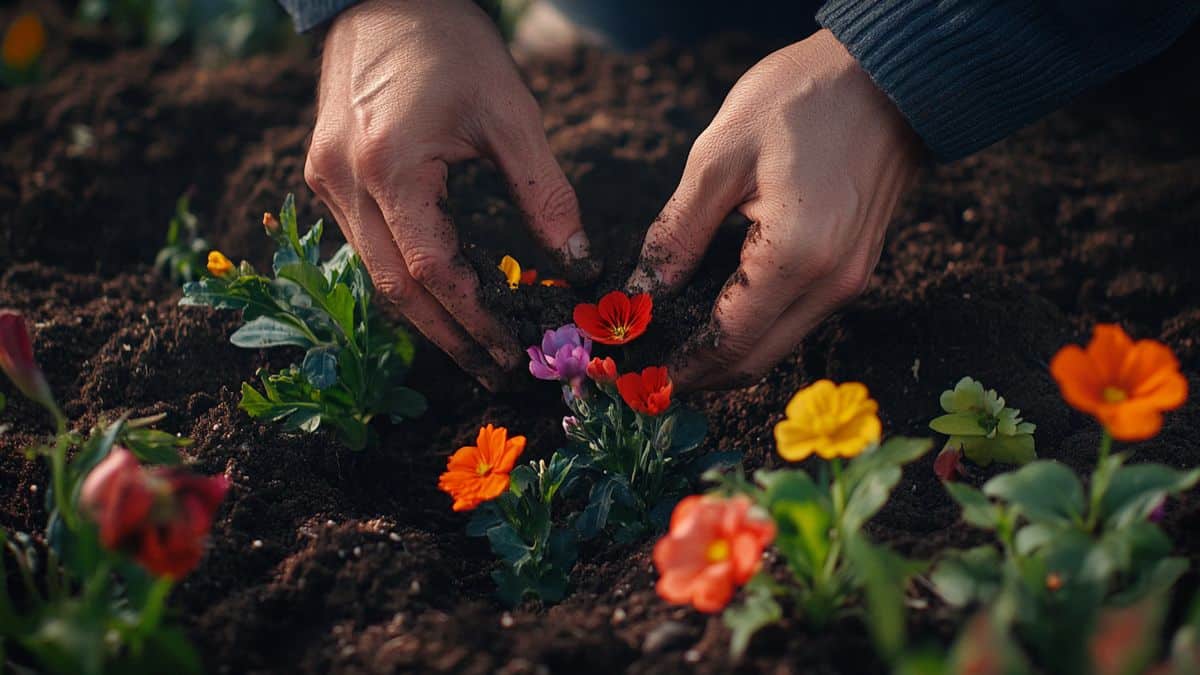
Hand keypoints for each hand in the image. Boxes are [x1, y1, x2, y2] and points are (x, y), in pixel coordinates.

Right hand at [305, 0, 596, 389]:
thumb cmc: (453, 46)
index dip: (474, 320)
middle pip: (394, 289)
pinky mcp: (324, 175)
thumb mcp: (511, 116)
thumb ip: (546, 194)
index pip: (432, 272)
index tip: (511, 353)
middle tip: (492, 371)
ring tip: (473, 345)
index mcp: (390, 166)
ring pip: (373, 273)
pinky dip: (403, 277)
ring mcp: (325, 181)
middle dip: (447, 338)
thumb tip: (578, 264)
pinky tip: (440, 294)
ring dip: (424, 314)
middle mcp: (344, 182)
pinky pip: (363, 244)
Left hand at [628, 29, 920, 390]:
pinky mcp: (856, 267)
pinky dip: (757, 329)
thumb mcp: (719, 157)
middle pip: (758, 360)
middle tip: (655, 377)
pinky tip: (720, 317)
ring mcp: (851, 279)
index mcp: (794, 257)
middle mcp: (831, 284)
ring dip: (730, 356)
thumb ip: (679, 232)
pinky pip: (799, 317)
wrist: (886, 74)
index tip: (642, 376)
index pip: (729, 343)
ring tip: (678, 349)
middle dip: (704, 376)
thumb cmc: (801, 100)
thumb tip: (645, 290)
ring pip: (780, 344)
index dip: (683, 367)